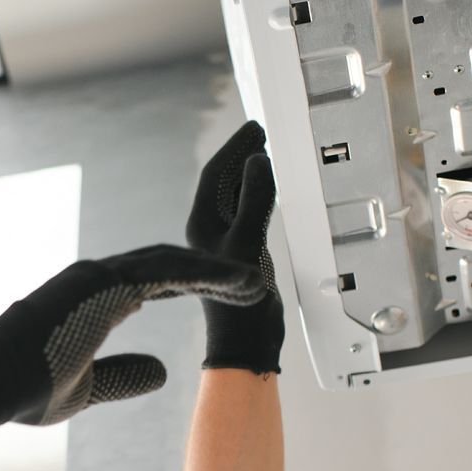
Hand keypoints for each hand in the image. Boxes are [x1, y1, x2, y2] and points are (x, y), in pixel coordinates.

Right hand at [0, 246, 265, 437]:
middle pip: (169, 265)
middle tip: (250, 280)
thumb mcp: (91, 388)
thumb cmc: (31, 388)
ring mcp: (100, 274)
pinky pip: (167, 270)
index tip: (223, 289)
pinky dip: (206, 273)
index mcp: (95, 299)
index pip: (154, 283)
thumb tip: (161, 373)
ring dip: (218, 270)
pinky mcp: (104, 280)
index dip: (191, 284)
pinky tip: (238, 279)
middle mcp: (99, 278)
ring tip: (256, 280)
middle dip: (211, 270)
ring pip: (173, 261)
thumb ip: (125, 375)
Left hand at [186, 120, 284, 373]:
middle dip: (241, 156)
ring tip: (266, 153)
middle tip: (260, 133)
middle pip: (224, 182)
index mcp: (201, 225)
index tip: (254, 129)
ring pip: (235, 197)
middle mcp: (209, 231)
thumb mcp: (248, 244)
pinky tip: (270, 191)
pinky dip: (259, 196)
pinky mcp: (241, 255)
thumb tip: (258, 160)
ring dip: (250, 174)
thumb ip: (255, 201)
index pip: (215, 175)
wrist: (247, 341)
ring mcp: (224, 243)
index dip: (234, 148)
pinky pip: (247, 214)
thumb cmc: (239, 302)